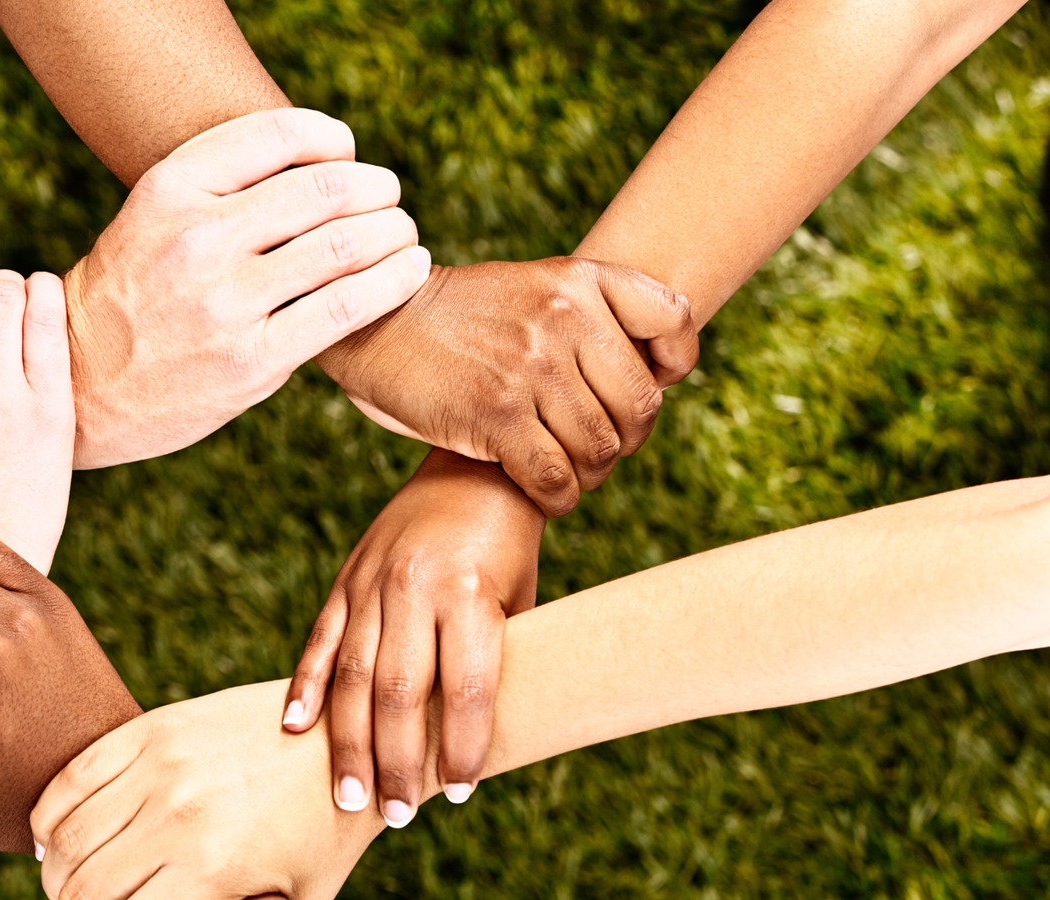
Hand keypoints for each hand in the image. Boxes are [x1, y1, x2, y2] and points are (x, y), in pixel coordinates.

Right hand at [31, 681, 383, 899]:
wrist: (348, 740)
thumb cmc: (321, 839)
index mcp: (213, 870)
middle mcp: (179, 815)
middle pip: (80, 883)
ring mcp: (162, 764)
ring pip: (65, 834)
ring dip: (57, 869)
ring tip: (71, 881)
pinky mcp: (155, 726)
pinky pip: (72, 777)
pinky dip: (50, 816)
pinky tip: (59, 838)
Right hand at [65, 107, 430, 467]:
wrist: (81, 387)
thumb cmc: (133, 295)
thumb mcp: (152, 216)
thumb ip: (220, 184)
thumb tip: (321, 158)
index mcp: (170, 190)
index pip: (279, 134)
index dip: (332, 137)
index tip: (347, 153)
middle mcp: (196, 238)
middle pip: (324, 188)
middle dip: (375, 187)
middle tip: (389, 197)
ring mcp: (224, 302)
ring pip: (344, 245)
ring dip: (393, 231)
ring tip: (404, 233)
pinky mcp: (252, 359)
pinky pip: (346, 306)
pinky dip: (393, 281)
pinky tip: (410, 270)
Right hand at [282, 448, 541, 827]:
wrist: (476, 468)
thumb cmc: (510, 549)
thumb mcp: (518, 600)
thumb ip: (489, 661)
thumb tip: (467, 743)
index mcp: (472, 592)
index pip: (465, 688)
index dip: (460, 747)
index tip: (458, 791)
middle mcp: (417, 585)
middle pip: (399, 691)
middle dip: (395, 762)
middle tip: (396, 815)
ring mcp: (373, 579)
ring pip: (353, 673)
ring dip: (349, 742)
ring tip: (350, 794)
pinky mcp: (346, 576)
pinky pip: (321, 639)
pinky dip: (306, 686)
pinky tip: (295, 729)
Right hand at [315, 259, 699, 516]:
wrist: (375, 325)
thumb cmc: (457, 320)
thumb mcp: (529, 287)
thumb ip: (586, 318)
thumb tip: (652, 384)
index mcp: (578, 281)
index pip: (674, 322)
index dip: (674, 366)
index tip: (650, 384)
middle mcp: (563, 318)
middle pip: (640, 406)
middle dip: (625, 441)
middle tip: (595, 449)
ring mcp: (530, 368)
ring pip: (601, 450)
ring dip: (589, 476)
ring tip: (566, 473)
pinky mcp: (495, 415)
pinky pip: (555, 478)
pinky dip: (558, 498)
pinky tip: (543, 493)